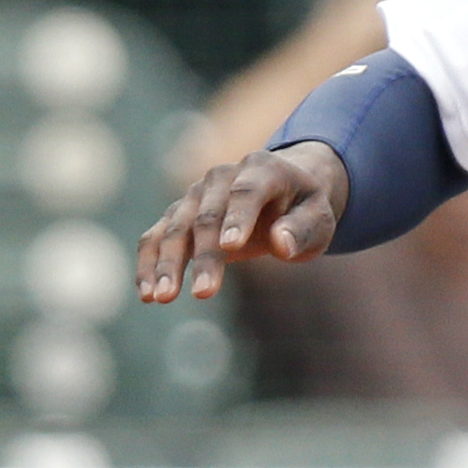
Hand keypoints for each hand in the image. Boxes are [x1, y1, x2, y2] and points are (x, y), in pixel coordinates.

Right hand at [137, 142, 351, 301]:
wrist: (283, 191)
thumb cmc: (305, 209)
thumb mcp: (321, 219)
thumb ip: (302, 229)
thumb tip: (280, 243)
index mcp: (263, 170)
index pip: (246, 192)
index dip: (238, 217)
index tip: (232, 248)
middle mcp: (222, 177)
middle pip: (207, 216)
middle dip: (204, 256)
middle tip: (204, 294)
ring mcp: (196, 194)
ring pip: (175, 227)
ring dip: (166, 263)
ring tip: (160, 298)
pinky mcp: (179, 214)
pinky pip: (156, 237)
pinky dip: (149, 263)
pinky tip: (146, 294)